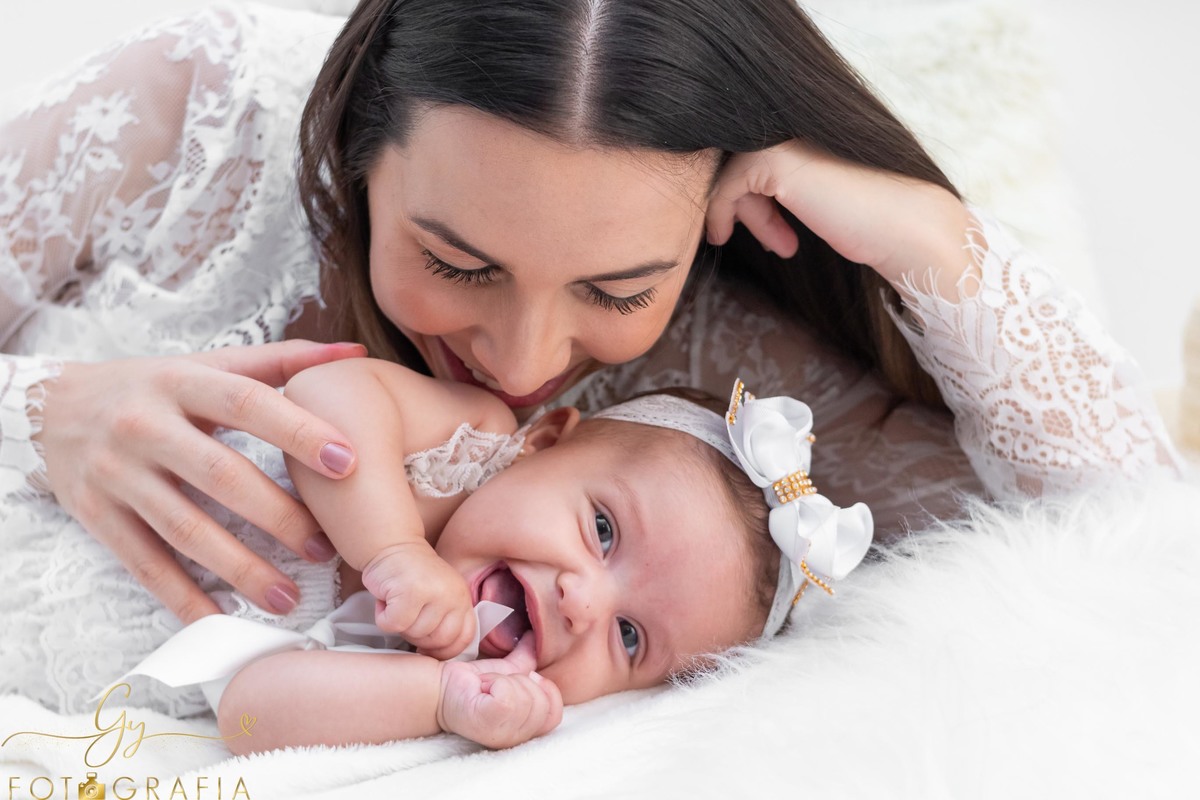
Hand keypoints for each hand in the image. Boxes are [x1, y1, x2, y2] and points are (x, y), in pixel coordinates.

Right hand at [37, 340, 365, 623]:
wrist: (51, 407)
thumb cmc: (153, 387)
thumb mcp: (208, 365)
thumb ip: (281, 360)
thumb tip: (354, 350)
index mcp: (182, 382)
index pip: (246, 403)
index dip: (298, 431)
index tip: (347, 461)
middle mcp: (146, 426)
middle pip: (220, 475)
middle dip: (278, 516)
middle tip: (325, 549)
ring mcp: (118, 474)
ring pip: (184, 529)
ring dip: (240, 569)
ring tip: (287, 597)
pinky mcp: (97, 516)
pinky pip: (144, 564)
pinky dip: (183, 596)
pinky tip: (222, 618)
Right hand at [361, 542, 476, 659]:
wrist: (391, 545)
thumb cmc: (410, 575)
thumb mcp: (439, 595)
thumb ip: (446, 620)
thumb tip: (440, 655)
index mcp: (463, 598)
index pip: (464, 639)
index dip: (444, 651)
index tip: (426, 649)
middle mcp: (454, 595)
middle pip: (437, 641)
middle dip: (416, 637)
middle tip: (405, 617)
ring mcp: (435, 592)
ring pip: (414, 633)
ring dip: (398, 624)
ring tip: (396, 602)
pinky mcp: (412, 591)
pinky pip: (394, 624)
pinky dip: (383, 617)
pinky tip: (385, 600)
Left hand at [437, 633, 562, 748]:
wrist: (442, 687)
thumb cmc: (473, 684)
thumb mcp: (509, 671)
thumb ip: (527, 659)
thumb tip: (537, 635)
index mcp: (526, 729)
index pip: (554, 715)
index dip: (545, 692)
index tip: (526, 678)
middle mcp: (516, 738)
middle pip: (542, 705)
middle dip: (521, 683)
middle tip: (498, 683)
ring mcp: (502, 735)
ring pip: (526, 699)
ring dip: (505, 681)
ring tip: (488, 686)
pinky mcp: (487, 723)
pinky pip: (508, 697)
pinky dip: (496, 682)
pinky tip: (482, 687)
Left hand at [706, 140, 972, 292]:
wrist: (909, 229)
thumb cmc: (875, 219)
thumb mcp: (825, 191)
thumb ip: (795, 178)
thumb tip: (746, 190)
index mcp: (813, 123)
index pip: (761, 146)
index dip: (757, 190)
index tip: (771, 231)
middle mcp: (798, 120)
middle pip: (744, 157)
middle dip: (750, 203)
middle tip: (775, 244)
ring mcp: (786, 137)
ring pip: (734, 170)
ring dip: (744, 213)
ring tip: (777, 247)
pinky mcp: (775, 160)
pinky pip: (726, 183)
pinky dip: (720, 211)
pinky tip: (729, 236)